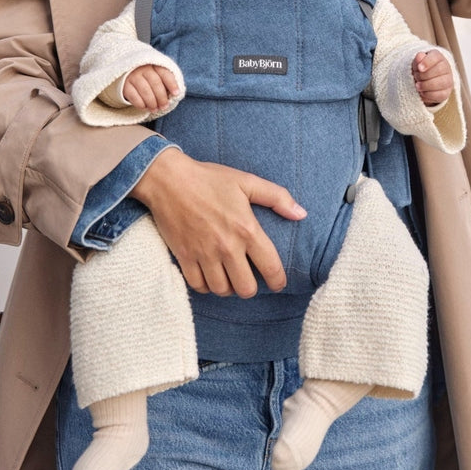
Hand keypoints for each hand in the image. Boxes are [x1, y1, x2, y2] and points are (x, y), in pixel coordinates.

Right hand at [123, 65, 179, 111]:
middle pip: (155, 83)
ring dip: (152, 102)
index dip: (172, 84)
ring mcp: (133, 76)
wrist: (124, 73)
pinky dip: (140, 104)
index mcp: (154, 65)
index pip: (165, 73)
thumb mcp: (155, 74)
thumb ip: (165, 81)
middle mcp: (143, 69)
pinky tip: (144, 107)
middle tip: (164, 106)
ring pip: (145, 90)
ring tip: (155, 109)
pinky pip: (134, 96)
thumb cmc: (145, 76)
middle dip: (162, 97)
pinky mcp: (124, 85)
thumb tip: (175, 94)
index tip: (176, 93)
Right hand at [130, 147, 305, 297]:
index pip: (270, 267)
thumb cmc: (209, 179)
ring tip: (230, 276)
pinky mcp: (184, 258)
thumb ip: (277, 197)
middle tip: (250, 278)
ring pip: (222, 290)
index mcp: (246, 229)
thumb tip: (301, 214)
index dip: (278, 281)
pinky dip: (206, 286)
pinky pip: (199, 286)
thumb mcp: (246, 181)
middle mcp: (227, 247)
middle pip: (246, 288)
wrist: (169, 179)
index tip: (278, 283)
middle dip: (252, 287)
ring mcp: (204, 255)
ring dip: (229, 287)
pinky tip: (211, 276)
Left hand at [412, 50, 452, 105]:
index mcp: (438, 58)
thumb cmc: (420, 70)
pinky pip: (440, 95)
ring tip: (417, 86)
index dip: (427, 62)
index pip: (436, 57)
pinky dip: (428, 94)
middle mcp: (446, 68)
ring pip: (441, 83)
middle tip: (416, 77)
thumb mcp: (417, 63)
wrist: (424, 81)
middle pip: (439, 69)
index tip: (419, 68)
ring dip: (426, 85)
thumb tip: (420, 56)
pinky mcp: (446, 93)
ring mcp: (448, 81)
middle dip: (424, 75)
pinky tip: (422, 92)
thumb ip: (418, 59)